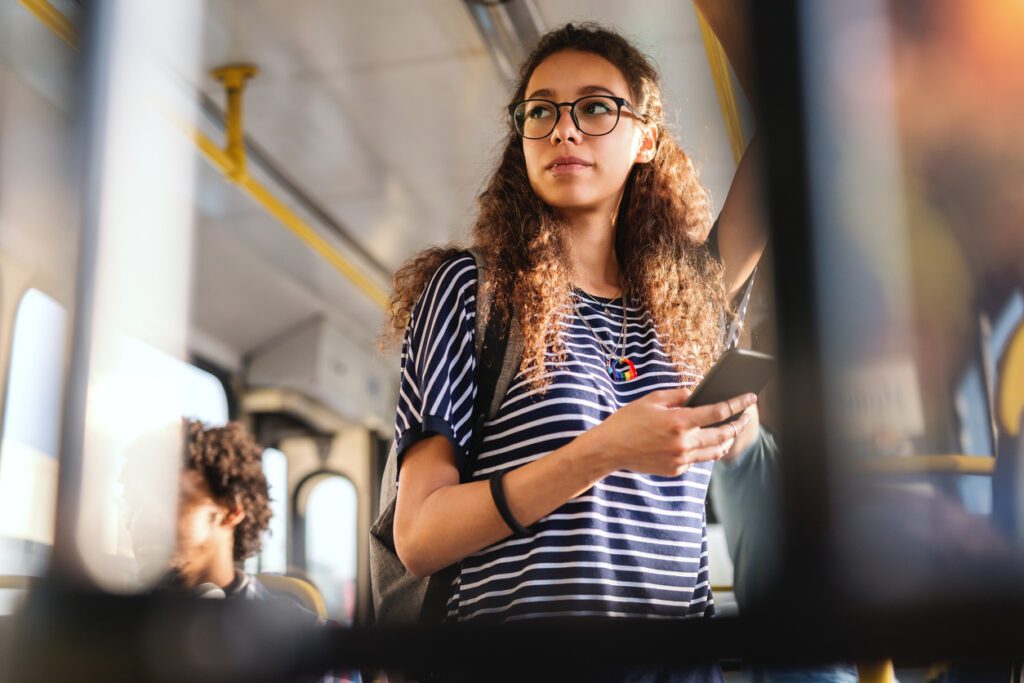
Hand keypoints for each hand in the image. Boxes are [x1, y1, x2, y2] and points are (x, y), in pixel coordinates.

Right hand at [588, 386, 756, 475]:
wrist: (609, 449)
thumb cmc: (628, 421)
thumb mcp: (652, 400)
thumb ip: (678, 395)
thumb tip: (698, 393)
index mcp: (679, 421)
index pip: (719, 412)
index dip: (738, 404)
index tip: (750, 399)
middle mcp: (683, 442)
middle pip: (724, 434)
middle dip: (739, 424)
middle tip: (746, 417)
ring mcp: (681, 459)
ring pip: (716, 451)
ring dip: (727, 440)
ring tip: (731, 431)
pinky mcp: (676, 469)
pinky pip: (697, 460)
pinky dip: (704, 450)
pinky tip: (703, 442)